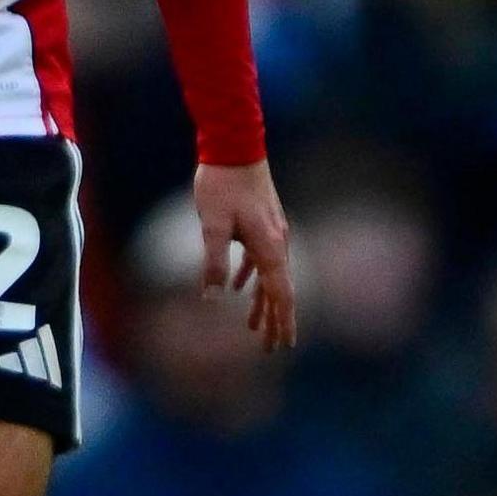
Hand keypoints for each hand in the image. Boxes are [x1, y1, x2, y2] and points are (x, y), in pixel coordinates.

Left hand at [194, 159, 297, 350]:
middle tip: (272, 348)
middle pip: (280, 290)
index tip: (284, 345)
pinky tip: (241, 289)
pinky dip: (253, 278)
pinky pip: (260, 260)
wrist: (234, 147)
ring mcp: (272, 233)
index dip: (282, 321)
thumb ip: (213, 262)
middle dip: (276, 320)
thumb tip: (213, 298)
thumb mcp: (211, 225)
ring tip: (255, 328)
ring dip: (263, 302)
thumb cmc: (222, 185)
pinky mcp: (261, 225)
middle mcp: (277, 243)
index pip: (280, 294)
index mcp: (269, 247)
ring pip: (270, 277)